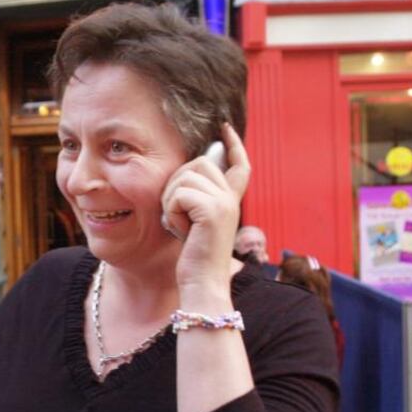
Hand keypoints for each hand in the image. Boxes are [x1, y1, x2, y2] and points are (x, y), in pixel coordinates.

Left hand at [161, 123, 250, 293]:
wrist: (203, 284)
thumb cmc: (194, 258)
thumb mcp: (195, 222)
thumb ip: (196, 198)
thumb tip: (186, 171)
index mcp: (231, 200)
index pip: (239, 165)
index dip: (233, 144)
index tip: (225, 127)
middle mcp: (232, 198)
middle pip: (198, 163)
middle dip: (177, 183)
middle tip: (177, 213)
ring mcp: (225, 203)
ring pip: (185, 177)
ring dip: (172, 200)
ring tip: (180, 224)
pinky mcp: (213, 210)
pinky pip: (179, 195)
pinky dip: (172, 212)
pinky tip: (181, 230)